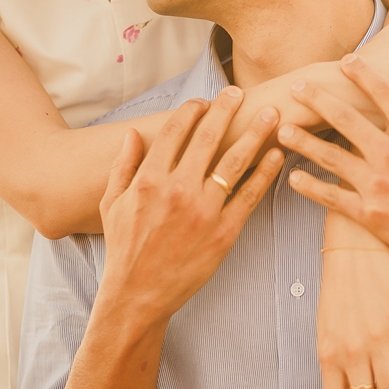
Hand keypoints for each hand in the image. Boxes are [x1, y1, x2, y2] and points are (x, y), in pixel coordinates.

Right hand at [99, 89, 284, 324]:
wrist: (137, 295)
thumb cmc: (124, 249)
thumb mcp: (111, 204)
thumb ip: (123, 166)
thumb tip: (132, 133)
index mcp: (150, 179)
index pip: (175, 132)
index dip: (192, 111)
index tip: (205, 101)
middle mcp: (177, 190)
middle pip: (208, 138)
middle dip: (226, 110)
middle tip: (239, 92)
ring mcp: (203, 211)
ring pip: (235, 162)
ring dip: (256, 135)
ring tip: (271, 115)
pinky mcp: (224, 232)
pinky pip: (249, 196)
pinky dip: (265, 174)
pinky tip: (277, 156)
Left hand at [277, 54, 388, 277]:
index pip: (384, 94)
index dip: (363, 74)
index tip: (346, 61)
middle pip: (346, 118)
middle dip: (318, 100)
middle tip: (297, 87)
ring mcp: (378, 184)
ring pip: (330, 157)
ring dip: (303, 141)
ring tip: (282, 130)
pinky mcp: (369, 214)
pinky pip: (331, 197)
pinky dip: (309, 186)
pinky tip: (293, 177)